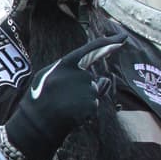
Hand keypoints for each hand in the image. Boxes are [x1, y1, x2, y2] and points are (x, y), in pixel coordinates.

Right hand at [3, 33, 124, 159]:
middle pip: (90, 78)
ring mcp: (88, 90)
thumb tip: (106, 79)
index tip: (123, 36)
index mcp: (67, 63)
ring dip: (82, 99)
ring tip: (64, 106)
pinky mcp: (92, 105)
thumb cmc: (40, 97)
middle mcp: (81, 74)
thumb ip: (74, 72)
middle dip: (81, 88)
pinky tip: (70, 113)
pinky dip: (84, 111)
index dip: (110, 42)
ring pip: (93, 92)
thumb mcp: (48, 75)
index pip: (93, 48)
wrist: (36, 123)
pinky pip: (93, 106)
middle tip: (61, 98)